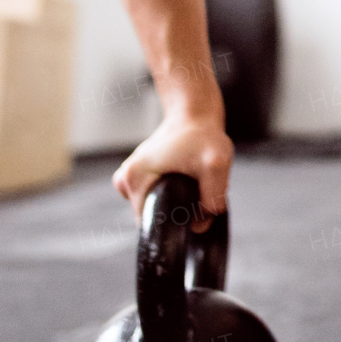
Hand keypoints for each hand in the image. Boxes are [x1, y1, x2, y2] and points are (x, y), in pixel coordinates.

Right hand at [112, 111, 233, 225]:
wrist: (194, 114)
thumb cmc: (203, 136)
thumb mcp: (216, 165)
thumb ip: (212, 199)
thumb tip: (198, 227)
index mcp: (133, 179)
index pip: (151, 222)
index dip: (176, 222)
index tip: (193, 205)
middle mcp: (124, 180)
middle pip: (152, 215)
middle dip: (176, 209)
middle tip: (195, 186)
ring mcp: (127, 178)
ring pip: (152, 207)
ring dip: (173, 201)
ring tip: (189, 179)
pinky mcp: (134, 176)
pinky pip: (150, 198)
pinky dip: (166, 194)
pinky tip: (180, 179)